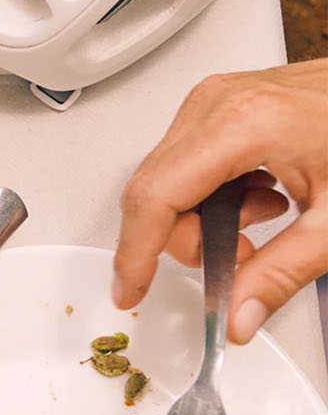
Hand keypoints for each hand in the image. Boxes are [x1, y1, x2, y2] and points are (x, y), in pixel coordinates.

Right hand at [112, 59, 327, 340]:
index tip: (131, 289)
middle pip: (156, 191)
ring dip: (205, 218)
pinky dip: (215, 194)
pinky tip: (263, 196)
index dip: (137, 253)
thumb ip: (283, 272)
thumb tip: (238, 315)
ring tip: (265, 220)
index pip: (156, 198)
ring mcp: (216, 99)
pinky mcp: (222, 104)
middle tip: (239, 259)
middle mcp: (215, 104)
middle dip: (186, 240)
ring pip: (167, 179)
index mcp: (239, 124)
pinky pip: (186, 161)